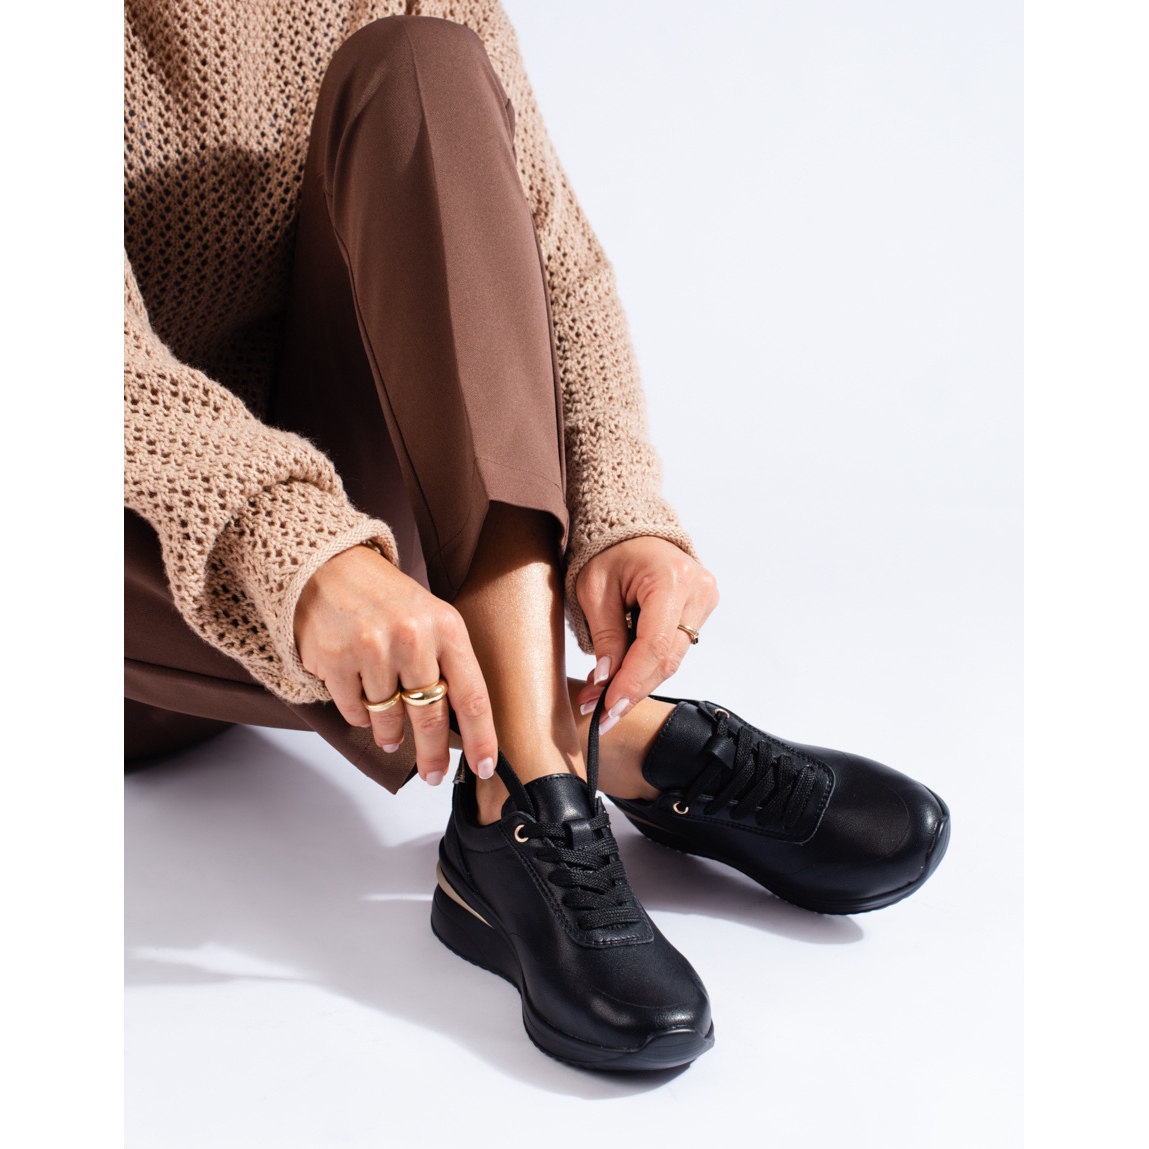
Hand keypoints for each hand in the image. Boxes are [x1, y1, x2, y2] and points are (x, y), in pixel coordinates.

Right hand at [293, 545, 498, 783]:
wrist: (328, 565)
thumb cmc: (385, 597)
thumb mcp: (430, 618)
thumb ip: (447, 664)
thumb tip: (461, 725)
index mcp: (446, 626)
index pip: (471, 695)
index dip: (481, 738)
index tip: (483, 767)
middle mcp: (411, 637)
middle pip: (431, 716)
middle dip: (433, 753)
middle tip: (433, 773)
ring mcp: (371, 649)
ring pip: (389, 718)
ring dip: (391, 734)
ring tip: (392, 735)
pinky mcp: (335, 660)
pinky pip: (355, 711)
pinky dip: (361, 716)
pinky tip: (363, 701)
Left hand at [574, 537, 718, 732]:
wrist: (630, 528)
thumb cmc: (608, 550)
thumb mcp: (594, 591)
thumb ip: (606, 637)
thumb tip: (606, 682)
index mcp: (672, 579)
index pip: (655, 646)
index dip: (631, 683)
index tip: (607, 709)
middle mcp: (698, 590)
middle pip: (667, 658)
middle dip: (632, 689)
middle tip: (599, 714)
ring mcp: (705, 599)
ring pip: (672, 659)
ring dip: (638, 682)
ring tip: (603, 699)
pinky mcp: (701, 609)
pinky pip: (675, 648)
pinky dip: (648, 665)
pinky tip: (623, 677)